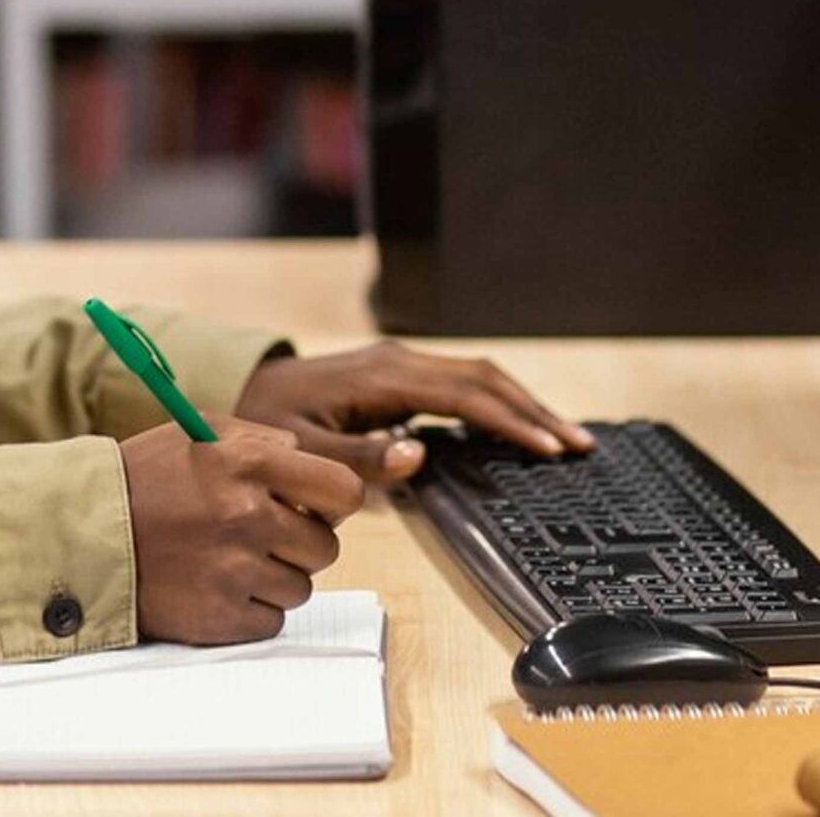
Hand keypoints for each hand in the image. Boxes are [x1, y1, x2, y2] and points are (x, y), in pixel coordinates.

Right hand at [119, 417, 363, 643]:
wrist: (80, 535)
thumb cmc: (143, 478)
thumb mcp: (201, 433)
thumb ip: (264, 439)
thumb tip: (307, 460)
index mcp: (250, 464)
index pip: (344, 492)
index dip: (334, 502)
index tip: (314, 507)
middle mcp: (248, 517)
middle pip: (325, 547)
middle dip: (299, 542)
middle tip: (259, 535)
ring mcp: (235, 572)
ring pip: (300, 588)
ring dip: (274, 577)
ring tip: (228, 560)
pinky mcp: (219, 618)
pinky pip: (270, 622)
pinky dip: (250, 610)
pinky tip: (216, 586)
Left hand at [235, 341, 596, 484]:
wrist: (239, 390)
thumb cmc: (266, 423)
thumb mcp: (302, 450)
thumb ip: (358, 457)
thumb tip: (419, 452)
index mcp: (384, 376)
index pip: (466, 396)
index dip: (512, 422)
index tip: (550, 449)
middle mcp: (399, 361)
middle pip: (485, 378)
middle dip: (535, 410)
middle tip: (581, 445)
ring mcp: (400, 364)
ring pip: (478, 376)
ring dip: (522, 404)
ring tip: (563, 436)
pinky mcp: (397, 375)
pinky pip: (460, 384)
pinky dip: (497, 402)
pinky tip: (516, 425)